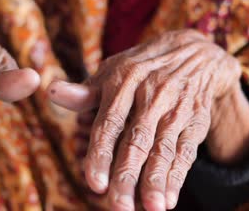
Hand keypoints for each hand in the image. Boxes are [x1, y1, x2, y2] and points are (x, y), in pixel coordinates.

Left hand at [48, 30, 248, 209]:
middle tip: (119, 207)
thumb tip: (52, 93)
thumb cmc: (141, 68)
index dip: (101, 153)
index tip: (94, 184)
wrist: (192, 53)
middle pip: (138, 140)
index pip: (109, 122)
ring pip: (165, 148)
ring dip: (158, 180)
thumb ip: (85, 92)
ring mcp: (176, 107)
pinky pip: (187, 150)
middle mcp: (152, 94)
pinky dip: (178, 176)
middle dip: (128, 175)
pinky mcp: (196, 120)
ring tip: (152, 208)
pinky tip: (169, 200)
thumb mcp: (112, 72)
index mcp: (125, 81)